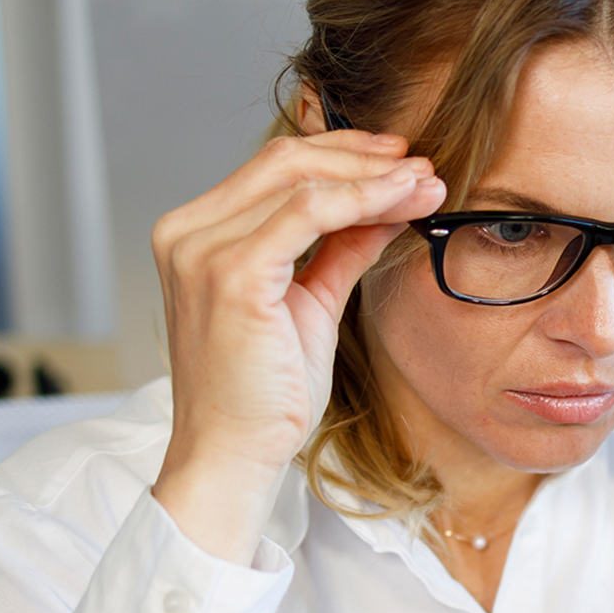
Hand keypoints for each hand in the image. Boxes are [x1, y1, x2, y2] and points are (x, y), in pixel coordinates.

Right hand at [150, 130, 444, 561]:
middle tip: (421, 164)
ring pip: (299, 180)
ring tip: (426, 183)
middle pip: (284, 162)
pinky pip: (308, 214)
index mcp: (196, 235)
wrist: (234, 455)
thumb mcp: (310, 305)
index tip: (399, 162)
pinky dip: (362, 201)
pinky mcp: (232, 274)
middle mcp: (187, 233)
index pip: (272, 171)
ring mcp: (203, 250)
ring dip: (373, 177)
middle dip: (362, 157)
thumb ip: (339, 251)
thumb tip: (386, 209)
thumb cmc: (263, 395)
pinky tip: (403, 203)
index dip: (342, 157)